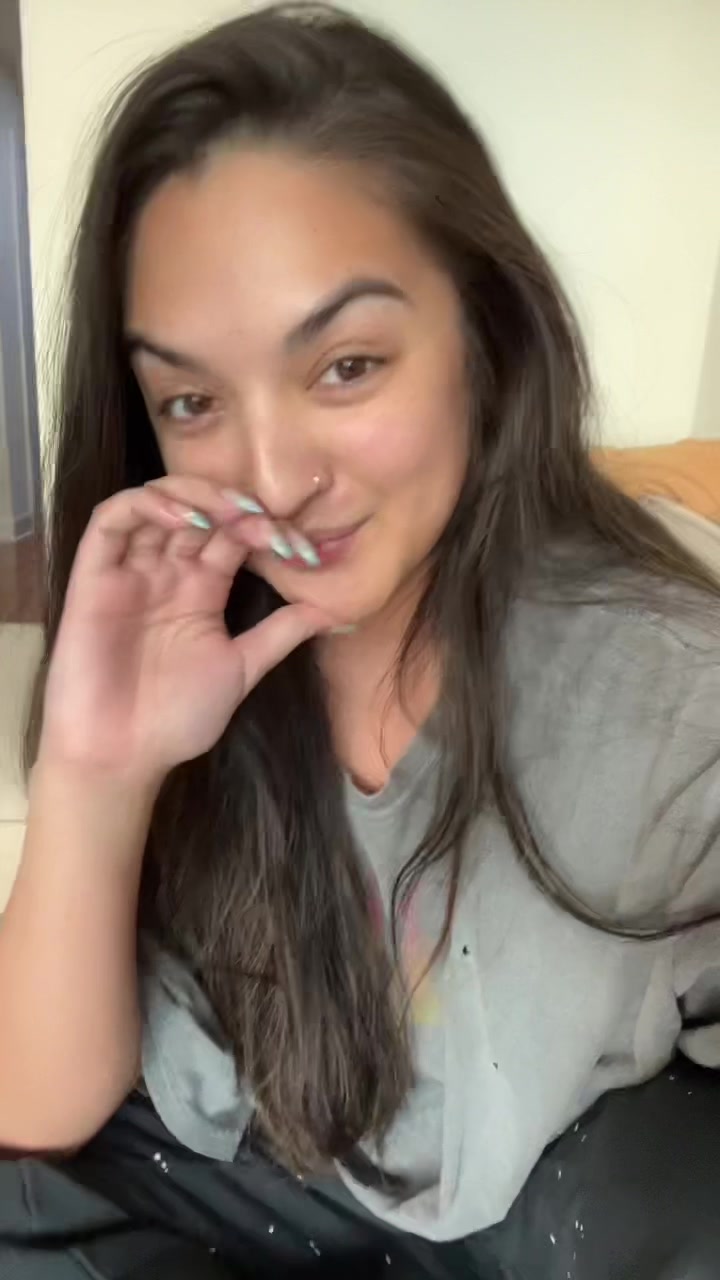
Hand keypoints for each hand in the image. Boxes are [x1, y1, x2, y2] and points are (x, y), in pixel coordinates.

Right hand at [39, 477, 331, 783]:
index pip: (235, 535)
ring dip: (195, 493)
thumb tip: (339, 611)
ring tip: (229, 511)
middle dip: (235, 504)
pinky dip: (146, 504)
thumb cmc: (176, 718)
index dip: (266, 528)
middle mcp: (167, 571)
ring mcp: (131, 570)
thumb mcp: (242, 668)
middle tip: (265, 520)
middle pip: (200, 509)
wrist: (121, 757)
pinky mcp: (94, 575)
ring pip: (157, 501)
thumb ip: (282, 633)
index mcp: (202, 589)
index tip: (301, 549)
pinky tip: (183, 516)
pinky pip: (112, 520)